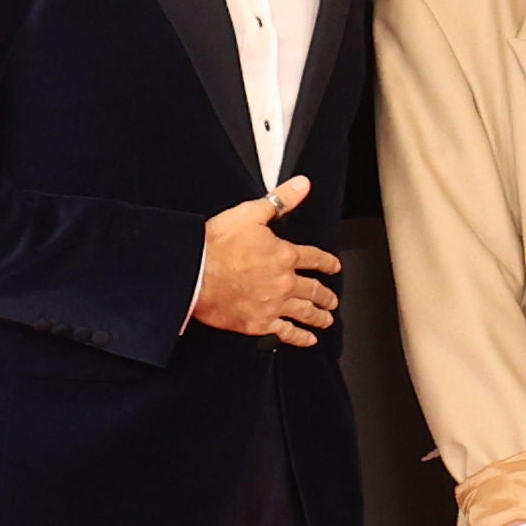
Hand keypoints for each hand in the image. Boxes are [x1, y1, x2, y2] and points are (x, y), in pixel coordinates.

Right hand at [193, 178, 339, 342]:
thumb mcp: (249, 214)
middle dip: (326, 295)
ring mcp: (273, 304)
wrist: (192, 274)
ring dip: (319, 317)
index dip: (327, 263)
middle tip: (332, 300)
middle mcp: (285, 282)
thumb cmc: (215, 245)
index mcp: (285, 255)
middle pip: (314, 290)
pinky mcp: (259, 323)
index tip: (334, 267)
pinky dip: (300, 337)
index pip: (315, 258)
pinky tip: (308, 340)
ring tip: (326, 320)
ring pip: (305, 312)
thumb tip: (302, 185)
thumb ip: (280, 200)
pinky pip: (286, 332)